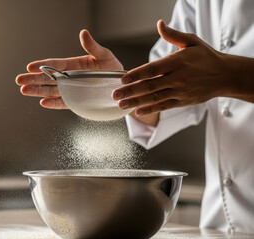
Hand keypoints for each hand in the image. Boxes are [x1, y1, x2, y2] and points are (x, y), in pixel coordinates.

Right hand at [16, 30, 122, 108]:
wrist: (121, 87)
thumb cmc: (113, 69)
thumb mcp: (105, 56)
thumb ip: (93, 47)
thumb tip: (83, 33)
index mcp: (74, 65)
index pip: (55, 64)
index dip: (42, 66)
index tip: (30, 66)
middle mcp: (70, 78)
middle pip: (48, 79)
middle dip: (33, 80)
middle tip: (19, 80)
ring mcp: (72, 90)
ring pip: (52, 91)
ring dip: (39, 91)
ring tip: (24, 91)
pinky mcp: (77, 101)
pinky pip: (64, 103)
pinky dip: (54, 103)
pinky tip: (43, 102)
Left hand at [113, 20, 236, 115]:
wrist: (225, 75)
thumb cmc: (206, 57)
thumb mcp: (192, 42)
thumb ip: (173, 35)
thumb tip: (159, 24)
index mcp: (177, 61)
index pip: (152, 69)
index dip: (136, 75)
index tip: (122, 79)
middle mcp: (178, 78)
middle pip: (150, 86)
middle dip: (130, 91)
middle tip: (115, 94)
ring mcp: (180, 91)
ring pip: (154, 98)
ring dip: (136, 102)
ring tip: (121, 105)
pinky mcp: (183, 101)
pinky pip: (164, 106)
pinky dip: (151, 109)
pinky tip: (138, 111)